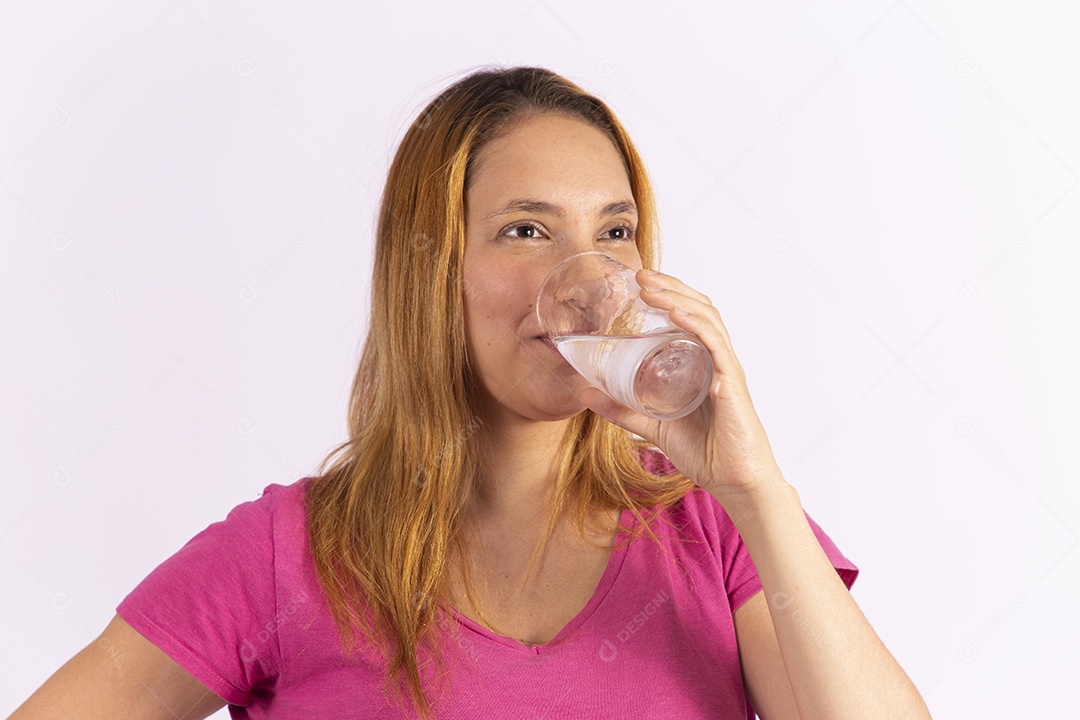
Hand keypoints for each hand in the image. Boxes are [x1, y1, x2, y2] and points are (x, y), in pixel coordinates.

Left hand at [578, 268, 785, 502]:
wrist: (734, 482)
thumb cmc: (704, 451)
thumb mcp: (652, 426)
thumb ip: (622, 410)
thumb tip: (584, 393)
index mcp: (702, 363)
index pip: (690, 315)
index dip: (668, 293)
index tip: (639, 280)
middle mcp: (717, 359)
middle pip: (699, 308)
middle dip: (671, 286)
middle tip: (640, 274)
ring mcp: (726, 370)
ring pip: (708, 320)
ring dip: (679, 298)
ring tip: (652, 288)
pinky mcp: (731, 385)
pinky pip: (716, 347)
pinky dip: (697, 326)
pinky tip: (677, 315)